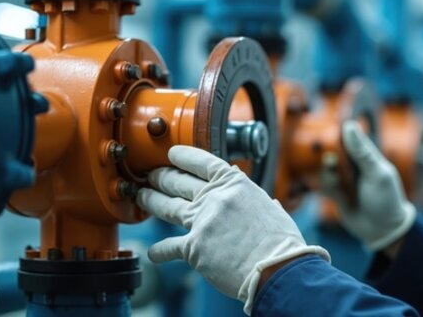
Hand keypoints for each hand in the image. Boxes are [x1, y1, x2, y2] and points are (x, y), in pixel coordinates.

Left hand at [136, 145, 328, 313]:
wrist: (276, 269)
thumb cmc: (281, 244)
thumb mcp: (271, 210)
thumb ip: (255, 200)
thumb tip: (254, 191)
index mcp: (236, 185)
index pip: (203, 163)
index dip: (184, 156)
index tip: (172, 154)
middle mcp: (216, 198)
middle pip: (179, 182)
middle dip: (161, 177)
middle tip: (151, 175)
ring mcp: (202, 221)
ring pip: (167, 206)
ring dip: (150, 200)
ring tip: (141, 196)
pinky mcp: (193, 247)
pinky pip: (169, 246)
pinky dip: (159, 251)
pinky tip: (153, 253)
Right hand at [320, 122, 415, 251]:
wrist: (382, 231)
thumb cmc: (386, 200)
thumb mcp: (377, 174)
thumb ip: (362, 152)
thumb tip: (349, 126)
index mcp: (368, 156)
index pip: (350, 137)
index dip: (338, 133)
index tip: (328, 134)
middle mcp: (355, 165)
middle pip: (334, 151)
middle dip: (328, 154)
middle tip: (331, 162)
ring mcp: (345, 179)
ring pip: (327, 168)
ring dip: (328, 173)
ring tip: (336, 182)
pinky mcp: (337, 193)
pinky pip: (325, 184)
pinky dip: (325, 185)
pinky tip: (334, 192)